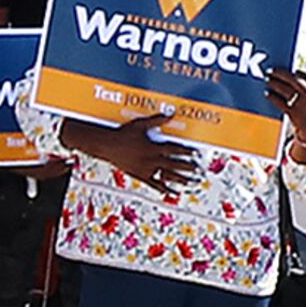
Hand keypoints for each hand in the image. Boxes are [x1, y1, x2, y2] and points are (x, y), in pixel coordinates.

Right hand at [81, 116, 195, 193]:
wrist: (107, 145)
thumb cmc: (123, 134)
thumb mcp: (141, 124)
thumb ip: (157, 120)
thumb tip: (170, 114)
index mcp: (153, 147)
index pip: (174, 150)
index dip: (186, 152)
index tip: (195, 154)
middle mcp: (151, 160)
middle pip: (173, 165)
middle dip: (187, 168)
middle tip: (197, 171)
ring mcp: (146, 169)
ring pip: (166, 176)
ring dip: (179, 180)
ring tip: (189, 183)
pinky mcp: (140, 175)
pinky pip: (153, 183)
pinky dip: (162, 188)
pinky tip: (170, 192)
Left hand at [267, 67, 305, 148]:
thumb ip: (305, 85)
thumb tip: (288, 74)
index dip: (294, 72)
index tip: (284, 68)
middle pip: (294, 80)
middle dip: (281, 74)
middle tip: (270, 71)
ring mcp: (303, 104)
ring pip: (286, 90)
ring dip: (275, 84)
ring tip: (267, 80)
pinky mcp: (295, 114)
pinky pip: (281, 102)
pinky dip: (273, 97)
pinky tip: (267, 94)